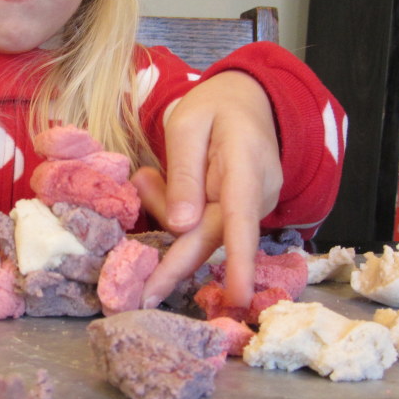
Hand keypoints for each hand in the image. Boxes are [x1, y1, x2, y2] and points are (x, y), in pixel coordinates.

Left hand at [136, 70, 280, 306]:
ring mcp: (256, 205)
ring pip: (205, 232)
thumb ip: (184, 173)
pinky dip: (180, 211)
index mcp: (246, 165)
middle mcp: (259, 193)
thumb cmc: (214, 106)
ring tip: (149, 176)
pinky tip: (162, 182)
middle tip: (139, 242)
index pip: (241, 220)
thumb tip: (181, 226)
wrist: (249, 98)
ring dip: (170, 214)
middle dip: (172, 253)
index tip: (237, 300)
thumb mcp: (187, 125)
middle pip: (212, 237)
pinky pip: (207, 224)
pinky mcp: (244, 211)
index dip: (238, 263)